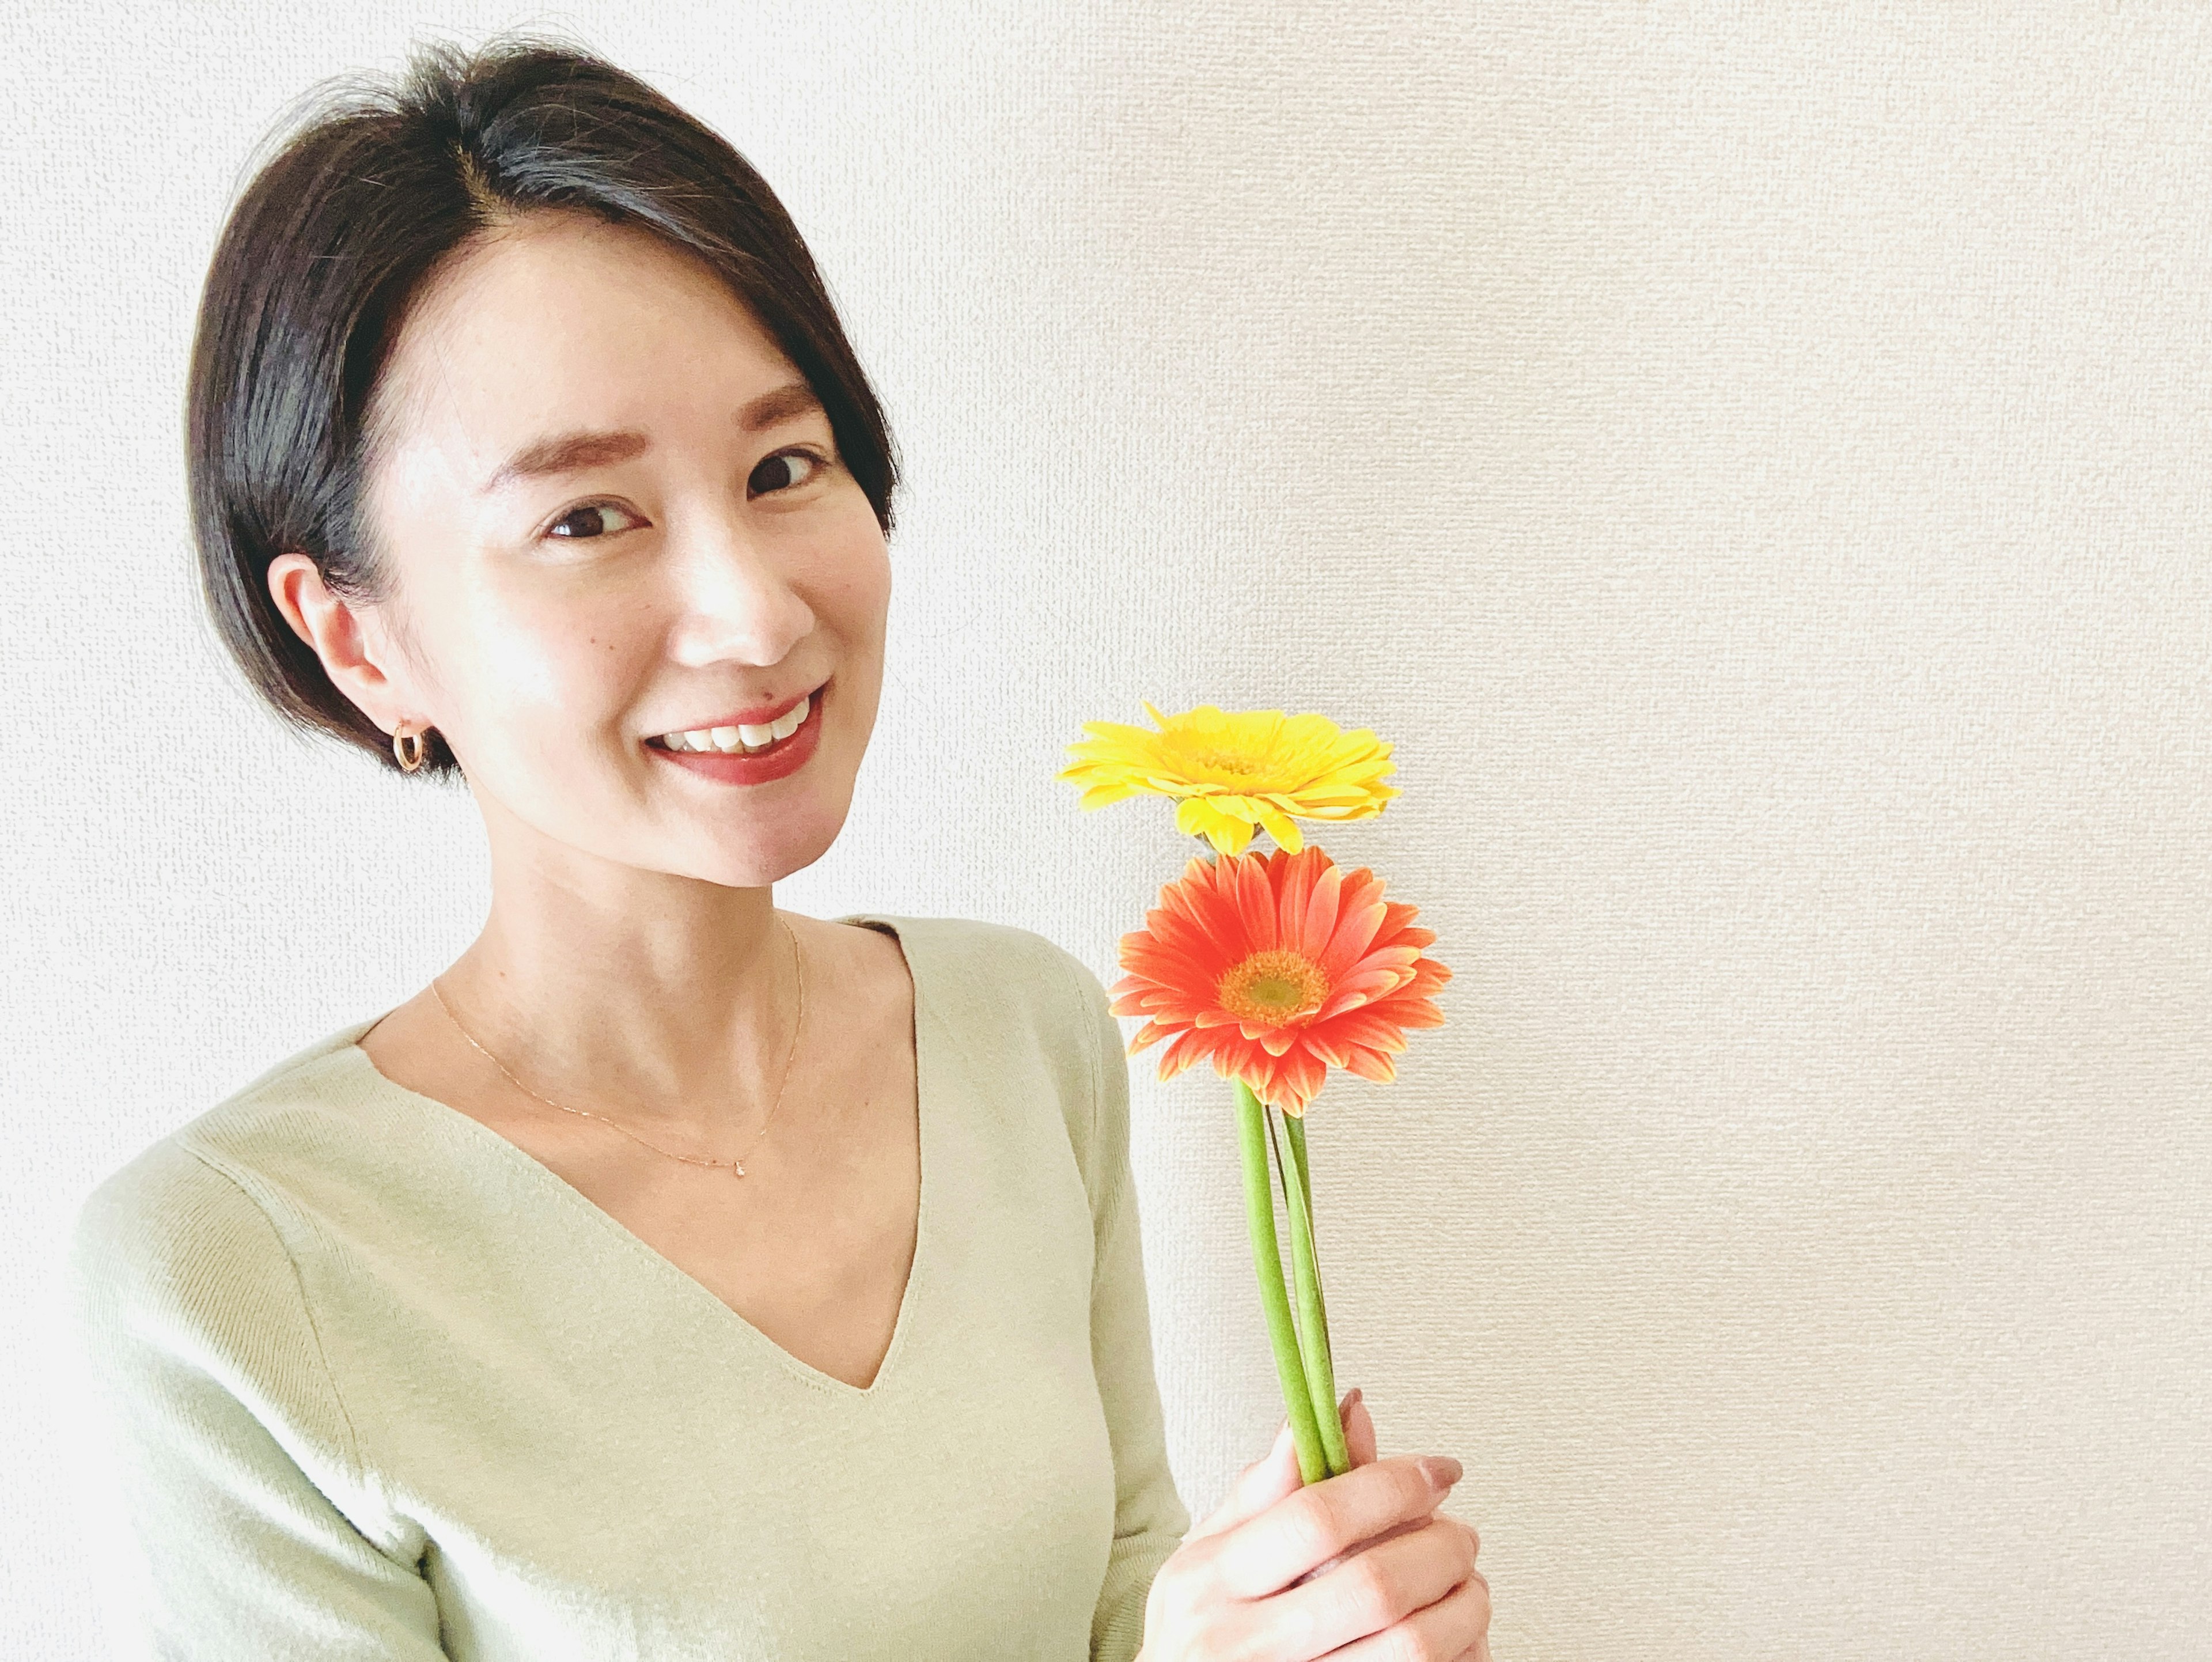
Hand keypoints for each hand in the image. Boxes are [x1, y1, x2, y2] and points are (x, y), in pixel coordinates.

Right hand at [1137, 1388, 1490, 1660]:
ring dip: (1461, 1605)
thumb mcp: (1205, 1556)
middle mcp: (1245, 1644)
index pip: (1318, 1519)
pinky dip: (1460, 1653)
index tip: (1436, 1471)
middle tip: (1458, 1533)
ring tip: (1464, 1585)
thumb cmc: (1199, 1635)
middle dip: (1440, 1547)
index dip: (1392, 1486)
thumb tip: (1332, 1418)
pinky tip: (1453, 1636)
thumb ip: (1266, 1490)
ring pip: (1411, 1645)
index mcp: (1210, 1582)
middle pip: (1375, 1585)